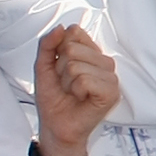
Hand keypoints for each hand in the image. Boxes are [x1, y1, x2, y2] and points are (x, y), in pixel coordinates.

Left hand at [30, 24, 118, 155]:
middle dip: (60, 68)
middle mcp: (104, 63)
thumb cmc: (53, 99)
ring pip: (76, 65)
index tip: (60, 68)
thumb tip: (61, 28)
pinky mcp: (112, 93)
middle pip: (73, 48)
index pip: (74, 33)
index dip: (59, 51)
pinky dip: (76, 91)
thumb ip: (48, 45)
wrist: (55, 127)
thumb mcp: (43, 67)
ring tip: (72, 93)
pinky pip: (85, 80)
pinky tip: (81, 99)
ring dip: (67, 82)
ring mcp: (110, 78)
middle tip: (66, 84)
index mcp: (91, 54)